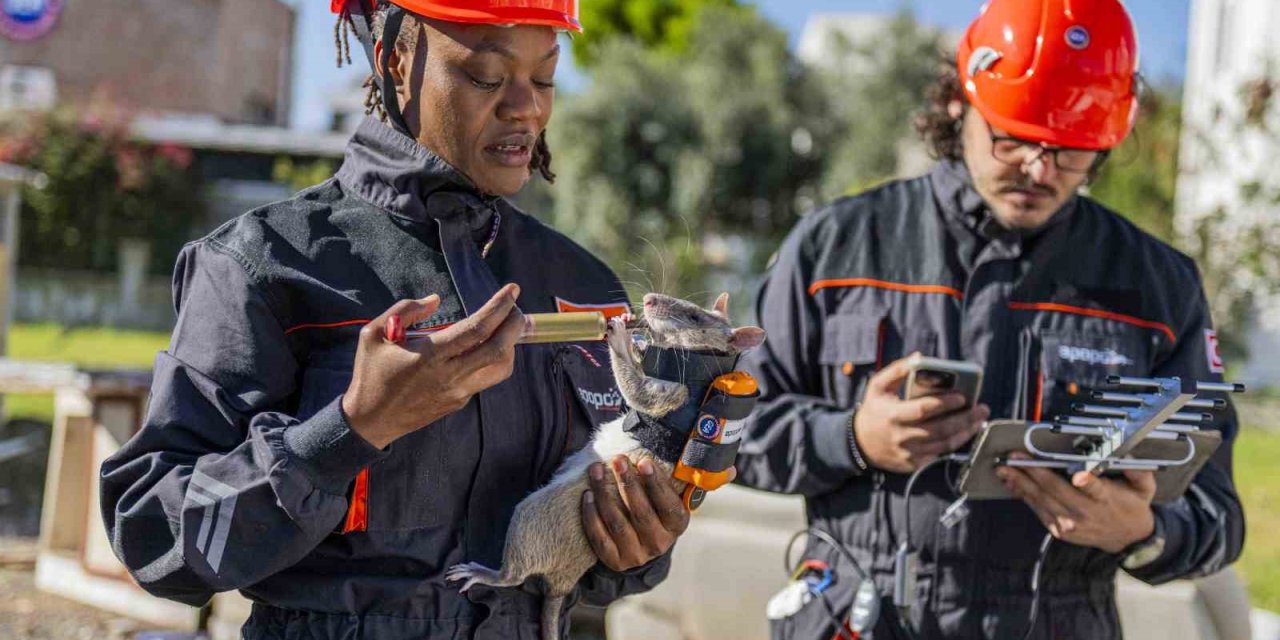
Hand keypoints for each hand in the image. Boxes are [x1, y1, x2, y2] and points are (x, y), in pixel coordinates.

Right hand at [342, 284, 524, 448]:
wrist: (370, 421)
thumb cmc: (371, 374)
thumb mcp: (373, 334)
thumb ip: (405, 310)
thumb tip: (435, 300)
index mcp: (430, 355)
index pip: (477, 329)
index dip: (499, 307)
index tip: (512, 290)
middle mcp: (450, 375)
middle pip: (499, 349)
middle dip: (515, 324)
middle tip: (516, 307)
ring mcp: (458, 392)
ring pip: (501, 369)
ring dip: (510, 345)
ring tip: (504, 327)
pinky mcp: (459, 402)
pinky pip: (486, 378)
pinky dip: (494, 359)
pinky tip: (485, 347)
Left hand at [581, 457, 690, 570]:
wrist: (640, 542)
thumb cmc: (652, 506)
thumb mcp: (664, 495)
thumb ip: (662, 477)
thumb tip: (657, 441)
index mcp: (677, 525)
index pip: (668, 505)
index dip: (656, 484)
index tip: (644, 461)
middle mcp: (660, 543)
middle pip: (641, 512)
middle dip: (628, 483)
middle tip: (617, 460)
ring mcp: (637, 555)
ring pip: (617, 522)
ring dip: (604, 494)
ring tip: (595, 470)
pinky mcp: (616, 561)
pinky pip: (600, 538)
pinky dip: (591, 516)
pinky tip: (587, 495)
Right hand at [853, 354, 989, 472]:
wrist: (859, 443)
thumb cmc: (874, 410)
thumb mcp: (878, 386)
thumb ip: (897, 369)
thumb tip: (919, 356)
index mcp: (893, 415)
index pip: (924, 409)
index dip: (945, 403)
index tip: (963, 396)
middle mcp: (902, 436)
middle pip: (940, 429)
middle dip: (965, 418)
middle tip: (982, 408)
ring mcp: (908, 452)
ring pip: (944, 444)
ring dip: (965, 432)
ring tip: (979, 420)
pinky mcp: (913, 464)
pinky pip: (939, 454)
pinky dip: (954, 444)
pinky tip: (965, 433)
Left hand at [997, 453, 1156, 552]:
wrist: (1127, 538)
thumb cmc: (1132, 505)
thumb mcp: (1144, 488)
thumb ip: (1139, 471)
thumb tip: (1131, 455)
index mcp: (1106, 499)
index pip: (1095, 488)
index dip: (1087, 482)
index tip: (1077, 475)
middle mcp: (1085, 512)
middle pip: (1056, 490)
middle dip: (1034, 472)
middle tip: (1015, 457)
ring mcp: (1070, 523)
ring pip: (1041, 500)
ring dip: (1020, 482)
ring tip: (1004, 468)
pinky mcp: (1059, 530)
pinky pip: (1037, 510)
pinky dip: (1023, 495)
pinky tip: (1012, 482)